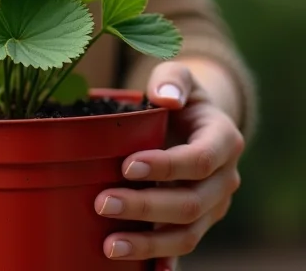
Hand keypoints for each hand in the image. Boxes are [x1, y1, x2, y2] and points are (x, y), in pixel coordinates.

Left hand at [95, 62, 244, 268]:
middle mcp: (224, 178)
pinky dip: (161, 260)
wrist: (191, 117)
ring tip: (109, 244)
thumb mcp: (178, 75)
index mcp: (223, 140)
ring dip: (148, 243)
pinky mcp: (195, 221)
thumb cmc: (177, 93)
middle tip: (102, 203)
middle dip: (145, 206)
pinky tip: (135, 268)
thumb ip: (171, 80)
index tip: (127, 165)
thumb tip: (166, 97)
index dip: (166, 166)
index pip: (200, 160)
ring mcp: (212, 205)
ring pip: (187, 232)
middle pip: (190, 202)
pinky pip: (181, 245)